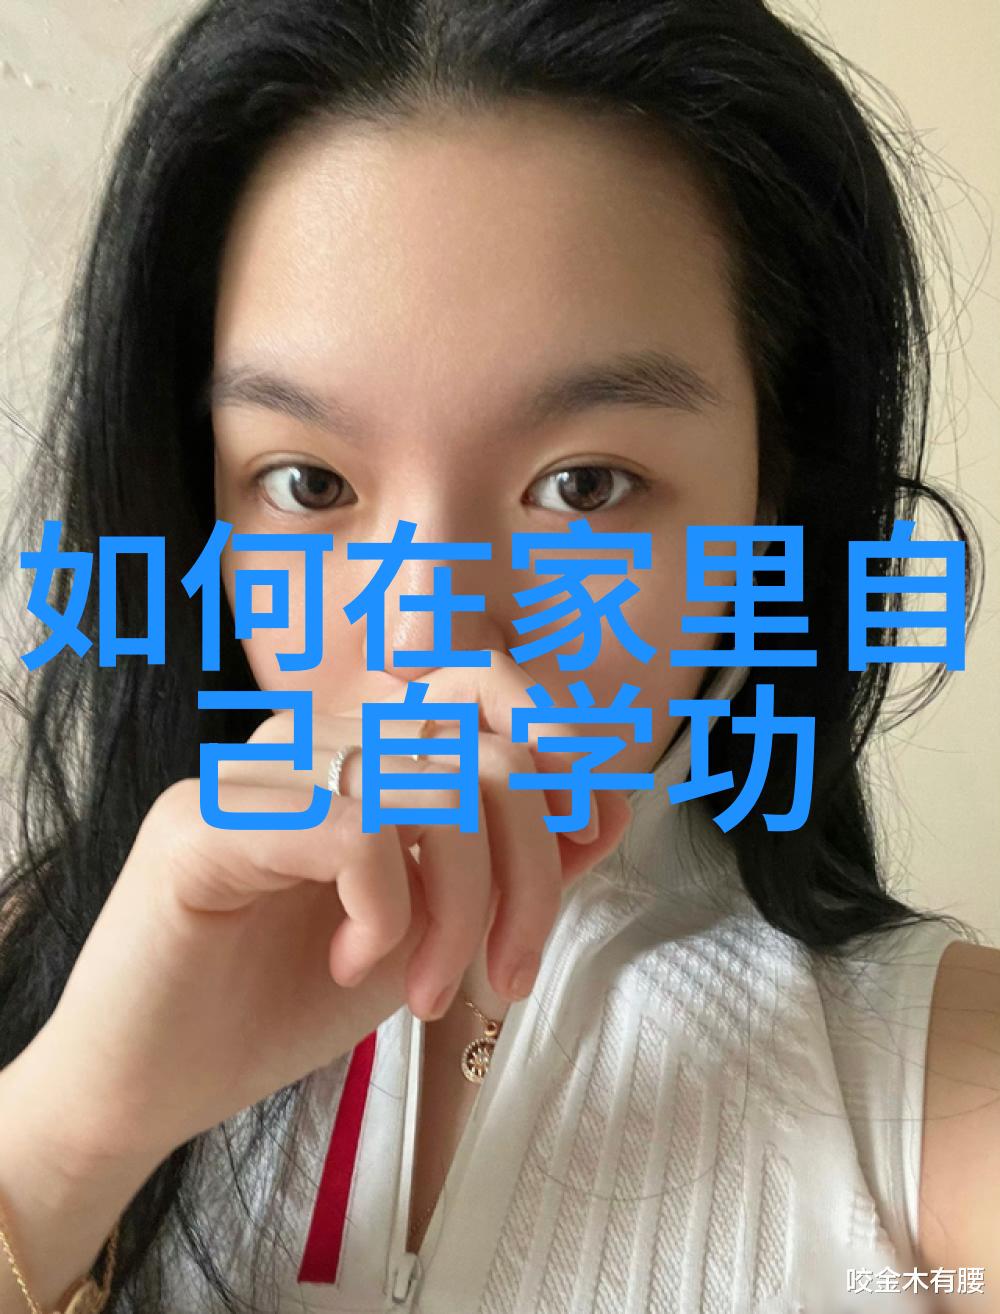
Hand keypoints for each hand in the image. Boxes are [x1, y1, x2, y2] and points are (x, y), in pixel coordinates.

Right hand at [32, 650, 631, 1165]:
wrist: (151, 1086)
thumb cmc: (285, 1000)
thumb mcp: (431, 929)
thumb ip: (508, 865)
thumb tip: (604, 810)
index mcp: (357, 749)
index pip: (477, 681)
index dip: (558, 741)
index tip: (587, 837)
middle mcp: (305, 739)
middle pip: (474, 735)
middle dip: (531, 861)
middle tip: (513, 969)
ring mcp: (249, 773)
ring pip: (423, 780)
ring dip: (462, 905)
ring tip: (431, 988)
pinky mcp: (199, 825)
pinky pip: (350, 826)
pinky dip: (387, 907)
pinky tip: (354, 963)